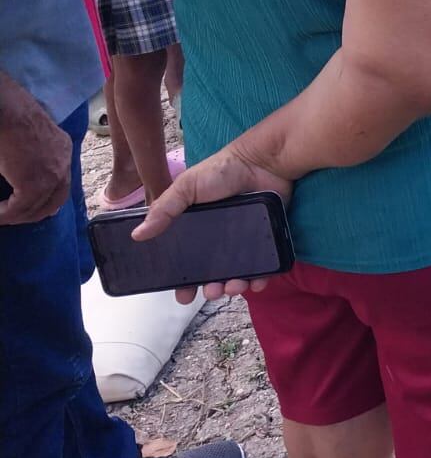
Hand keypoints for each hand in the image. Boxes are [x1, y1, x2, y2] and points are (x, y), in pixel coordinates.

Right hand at [0, 90, 71, 225]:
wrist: (7, 111)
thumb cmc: (12, 116)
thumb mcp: (29, 135)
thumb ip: (32, 154)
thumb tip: (20, 173)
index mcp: (62, 149)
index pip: (61, 182)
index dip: (48, 198)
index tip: (35, 207)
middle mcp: (63, 163)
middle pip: (55, 199)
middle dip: (36, 212)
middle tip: (16, 217)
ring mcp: (52, 175)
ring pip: (37, 207)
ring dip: (17, 215)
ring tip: (2, 216)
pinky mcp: (34, 184)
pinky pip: (19, 208)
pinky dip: (6, 214)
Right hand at [132, 142, 294, 303]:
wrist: (263, 161)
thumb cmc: (222, 171)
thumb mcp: (187, 187)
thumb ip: (164, 210)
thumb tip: (137, 235)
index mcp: (198, 229)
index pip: (188, 261)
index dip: (184, 281)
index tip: (183, 296)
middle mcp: (221, 238)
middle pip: (214, 273)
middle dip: (211, 288)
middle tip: (211, 291)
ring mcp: (245, 239)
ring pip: (238, 273)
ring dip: (234, 286)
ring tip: (233, 286)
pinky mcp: (266, 238)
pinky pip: (264, 265)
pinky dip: (260, 278)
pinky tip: (256, 283)